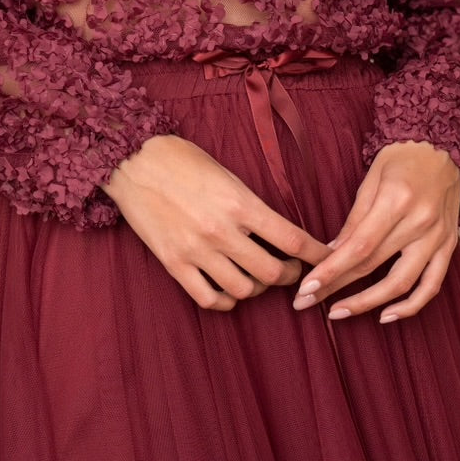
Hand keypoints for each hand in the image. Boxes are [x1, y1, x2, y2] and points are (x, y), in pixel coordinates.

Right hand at [102, 134, 331, 311]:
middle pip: (272, 272)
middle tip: (291, 271)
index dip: (316, 254)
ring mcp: (196, 251)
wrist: (132, 161)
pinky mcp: (174, 264)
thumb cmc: (182, 160)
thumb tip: (277, 232)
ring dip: (257, 288)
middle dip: (290, 275)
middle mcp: (221, 231)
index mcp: (240, 203)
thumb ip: (251, 206)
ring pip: (244, 289)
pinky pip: (209, 298)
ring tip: (256, 277)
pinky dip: (226, 300)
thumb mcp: (226, 175)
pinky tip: (229, 289)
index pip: (292, 239)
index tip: (327, 258)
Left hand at [292, 140, 459, 323]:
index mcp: (396, 201)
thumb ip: (354, 219)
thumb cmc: (403, 157)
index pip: (358, 247)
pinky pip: (432, 285)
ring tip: (339, 313)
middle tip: (308, 304)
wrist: (444, 146)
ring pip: (403, 284)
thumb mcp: (370, 179)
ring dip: (368, 304)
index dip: (331, 272)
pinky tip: (387, 315)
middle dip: (337, 289)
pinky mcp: (449, 246)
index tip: (307, 289)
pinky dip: (411, 306)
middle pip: (374, 267)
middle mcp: (419, 222)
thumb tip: (332, 253)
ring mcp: (438, 237)